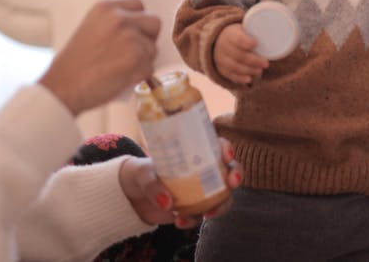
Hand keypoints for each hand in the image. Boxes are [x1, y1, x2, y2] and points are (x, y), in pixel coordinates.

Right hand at [39, 0, 159, 114]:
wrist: (62, 87)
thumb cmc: (72, 66)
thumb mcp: (90, 29)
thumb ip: (114, 25)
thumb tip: (137, 32)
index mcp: (106, 9)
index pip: (139, 5)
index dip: (139, 21)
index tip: (132, 33)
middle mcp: (120, 19)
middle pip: (154, 23)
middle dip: (147, 38)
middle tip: (132, 52)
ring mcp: (131, 37)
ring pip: (153, 49)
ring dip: (142, 60)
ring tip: (119, 68)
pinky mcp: (138, 58)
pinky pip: (150, 67)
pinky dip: (140, 76)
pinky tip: (121, 78)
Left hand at [118, 137, 242, 227]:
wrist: (132, 196)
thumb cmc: (140, 174)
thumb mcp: (142, 174)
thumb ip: (153, 186)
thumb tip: (167, 202)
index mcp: (193, 153)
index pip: (216, 146)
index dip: (226, 148)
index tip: (226, 155)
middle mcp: (203, 170)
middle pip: (229, 170)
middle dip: (236, 176)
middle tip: (232, 183)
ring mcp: (201, 190)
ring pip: (223, 195)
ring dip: (222, 205)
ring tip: (208, 213)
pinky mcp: (194, 208)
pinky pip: (202, 214)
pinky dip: (194, 220)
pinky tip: (179, 222)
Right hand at [212, 23, 268, 84]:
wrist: (218, 41)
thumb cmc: (237, 34)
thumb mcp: (242, 28)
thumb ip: (255, 29)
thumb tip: (280, 27)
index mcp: (230, 34)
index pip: (237, 39)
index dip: (246, 42)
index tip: (256, 43)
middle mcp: (223, 47)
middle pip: (238, 55)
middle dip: (253, 60)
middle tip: (266, 63)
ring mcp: (221, 59)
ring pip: (235, 66)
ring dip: (249, 70)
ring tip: (260, 70)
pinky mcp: (222, 69)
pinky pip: (230, 75)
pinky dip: (240, 78)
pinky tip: (249, 79)